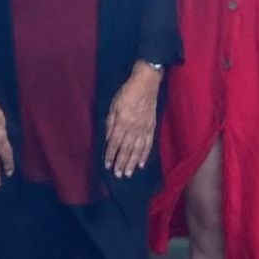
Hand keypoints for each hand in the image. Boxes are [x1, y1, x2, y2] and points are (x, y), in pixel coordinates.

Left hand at [104, 62, 161, 177]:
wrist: (147, 82)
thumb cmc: (127, 92)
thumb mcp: (113, 104)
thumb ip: (110, 122)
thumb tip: (108, 138)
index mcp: (122, 121)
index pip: (114, 143)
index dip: (110, 155)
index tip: (107, 165)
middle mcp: (133, 128)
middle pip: (126, 149)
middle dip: (121, 163)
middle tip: (118, 175)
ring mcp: (144, 128)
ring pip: (137, 150)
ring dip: (132, 163)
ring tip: (129, 174)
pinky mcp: (152, 127)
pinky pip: (148, 144)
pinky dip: (145, 155)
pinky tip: (142, 163)